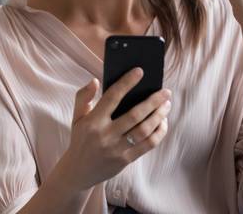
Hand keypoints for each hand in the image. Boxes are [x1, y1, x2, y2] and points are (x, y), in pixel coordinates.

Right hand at [53, 69, 171, 191]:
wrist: (78, 171)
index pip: (112, 97)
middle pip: (135, 115)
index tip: (140, 71)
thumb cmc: (81, 139)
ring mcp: (116, 149)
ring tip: (166, 105)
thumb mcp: (76, 117)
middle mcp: (105, 134)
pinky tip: (162, 122)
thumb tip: (95, 80)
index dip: (127, 83)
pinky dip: (159, 132)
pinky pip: (148, 145)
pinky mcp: (125, 160)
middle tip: (166, 91)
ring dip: (159, 116)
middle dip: (153, 101)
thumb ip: (83, 96)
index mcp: (93, 121)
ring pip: (144, 130)